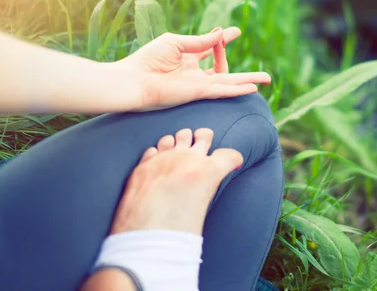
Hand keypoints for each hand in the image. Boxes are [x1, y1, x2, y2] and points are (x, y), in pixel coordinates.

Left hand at [111, 128, 241, 234]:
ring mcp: (162, 159)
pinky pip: (154, 149)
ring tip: (180, 150)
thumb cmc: (177, 234)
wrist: (143, 240)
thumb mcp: (203, 210)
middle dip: (206, 139)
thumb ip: (206, 190)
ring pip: (177, 136)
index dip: (233, 159)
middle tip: (204, 144)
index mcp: (207, 172)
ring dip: (181, 142)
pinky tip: (159, 162)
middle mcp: (186, 159)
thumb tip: (204, 189)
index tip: (232, 162)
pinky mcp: (142, 166)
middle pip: (204, 135)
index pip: (229, 155)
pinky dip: (159, 153)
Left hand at [115, 27, 270, 110]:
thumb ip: (200, 40)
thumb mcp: (176, 42)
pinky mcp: (199, 92)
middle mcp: (195, 71)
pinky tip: (252, 88)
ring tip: (266, 78)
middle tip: (260, 68)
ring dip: (247, 79)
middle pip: (223, 67)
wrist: (136, 80)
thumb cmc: (148, 60)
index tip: (235, 32)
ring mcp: (198, 83)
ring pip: (229, 81)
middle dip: (242, 67)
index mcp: (186, 56)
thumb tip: (220, 33)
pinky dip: (237, 89)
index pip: (209, 47)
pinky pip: (223, 90)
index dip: (223, 39)